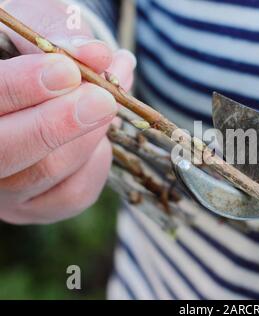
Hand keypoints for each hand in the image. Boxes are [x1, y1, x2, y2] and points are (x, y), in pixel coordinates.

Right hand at [0, 0, 135, 223]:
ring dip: (89, 136)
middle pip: (5, 151)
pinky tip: (100, 135)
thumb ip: (60, 36)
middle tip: (102, 98)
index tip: (66, 69)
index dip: (20, 88)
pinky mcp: (36, 207)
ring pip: (44, 173)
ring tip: (111, 100)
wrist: (44, 85)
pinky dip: (96, 162)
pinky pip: (71, 194)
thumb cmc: (32, 52)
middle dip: (59, 124)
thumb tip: (98, 54)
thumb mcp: (36, 29)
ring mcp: (4, 188)